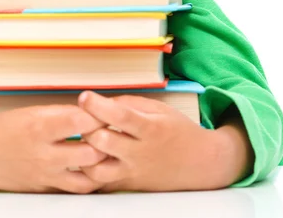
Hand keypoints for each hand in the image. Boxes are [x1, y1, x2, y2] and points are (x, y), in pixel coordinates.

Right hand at [0, 105, 107, 192]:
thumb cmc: (3, 129)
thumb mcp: (30, 113)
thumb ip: (60, 114)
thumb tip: (89, 114)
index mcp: (40, 127)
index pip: (82, 120)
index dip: (100, 114)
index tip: (109, 111)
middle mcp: (45, 153)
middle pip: (92, 151)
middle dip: (108, 141)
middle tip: (116, 133)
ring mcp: (47, 175)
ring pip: (90, 177)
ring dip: (102, 165)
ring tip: (108, 154)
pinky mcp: (46, 189)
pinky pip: (75, 188)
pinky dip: (89, 179)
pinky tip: (95, 170)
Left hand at [77, 92, 230, 191]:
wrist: (201, 163)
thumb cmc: (177, 131)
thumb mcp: (158, 109)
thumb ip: (128, 104)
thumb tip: (98, 102)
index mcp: (150, 129)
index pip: (120, 116)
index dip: (98, 106)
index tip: (84, 97)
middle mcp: (140, 153)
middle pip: (103, 142)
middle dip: (86, 128)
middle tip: (81, 119)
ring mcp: (132, 172)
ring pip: (96, 168)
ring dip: (83, 153)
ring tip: (84, 140)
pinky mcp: (126, 185)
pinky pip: (99, 183)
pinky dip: (87, 170)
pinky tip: (85, 157)